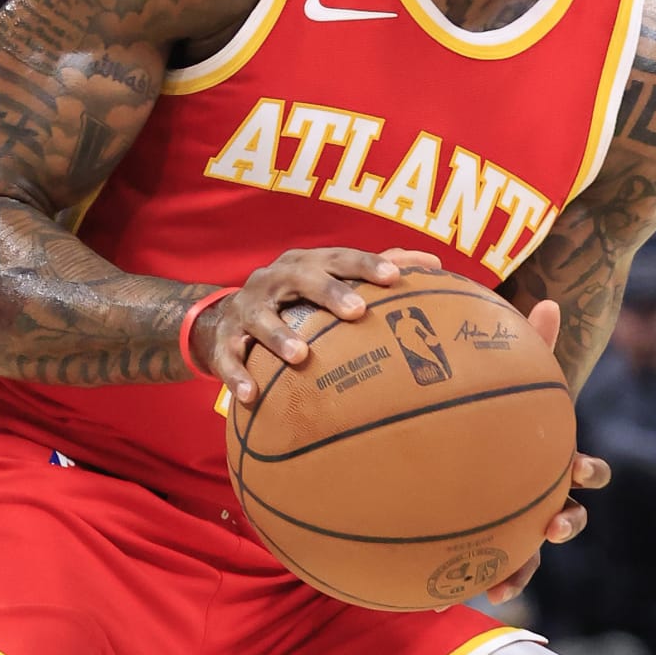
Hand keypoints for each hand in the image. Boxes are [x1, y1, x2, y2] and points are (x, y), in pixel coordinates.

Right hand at [194, 248, 404, 404]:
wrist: (221, 320)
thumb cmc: (292, 301)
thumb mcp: (325, 281)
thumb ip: (375, 272)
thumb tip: (434, 264)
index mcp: (304, 264)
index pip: (338, 258)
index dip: (365, 265)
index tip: (394, 278)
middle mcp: (273, 280)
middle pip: (301, 279)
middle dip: (329, 292)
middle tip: (358, 311)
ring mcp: (245, 308)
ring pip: (261, 318)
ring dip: (279, 335)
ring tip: (301, 355)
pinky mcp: (222, 340)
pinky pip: (228, 358)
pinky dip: (237, 376)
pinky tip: (252, 396)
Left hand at [484, 298, 607, 603]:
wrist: (454, 437)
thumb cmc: (491, 404)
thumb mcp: (509, 374)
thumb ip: (530, 345)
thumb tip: (550, 302)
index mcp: (551, 460)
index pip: (586, 470)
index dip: (588, 472)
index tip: (579, 469)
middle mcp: (538, 494)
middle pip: (565, 518)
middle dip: (561, 526)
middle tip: (551, 525)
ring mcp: (511, 521)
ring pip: (523, 554)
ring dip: (517, 572)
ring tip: (497, 589)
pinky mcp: (479, 541)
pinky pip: (471, 565)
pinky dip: (456, 580)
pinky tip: (423, 599)